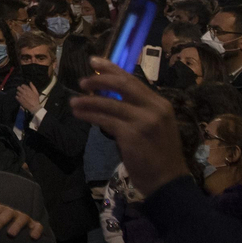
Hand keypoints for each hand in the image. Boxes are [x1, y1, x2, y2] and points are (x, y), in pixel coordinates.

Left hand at [0, 195, 43, 238]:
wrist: (16, 232)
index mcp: (1, 209)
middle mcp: (13, 212)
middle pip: (7, 212)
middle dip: (0, 221)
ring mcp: (24, 219)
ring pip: (23, 217)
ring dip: (16, 225)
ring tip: (10, 234)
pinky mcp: (34, 226)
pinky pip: (38, 226)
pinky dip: (36, 230)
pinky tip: (32, 237)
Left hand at [16, 83, 42, 113]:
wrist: (34, 107)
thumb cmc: (36, 99)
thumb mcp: (36, 92)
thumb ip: (33, 87)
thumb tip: (30, 82)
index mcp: (28, 90)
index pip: (22, 85)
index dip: (23, 86)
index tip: (24, 88)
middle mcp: (23, 92)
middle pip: (18, 88)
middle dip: (19, 88)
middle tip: (21, 91)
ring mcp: (21, 96)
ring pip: (17, 92)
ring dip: (18, 93)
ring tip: (21, 95)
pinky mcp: (19, 100)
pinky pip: (16, 96)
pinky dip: (17, 97)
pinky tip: (20, 98)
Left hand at [69, 58, 189, 196]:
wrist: (168, 181)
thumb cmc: (159, 154)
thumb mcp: (155, 125)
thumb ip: (138, 109)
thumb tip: (108, 95)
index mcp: (160, 104)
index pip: (132, 80)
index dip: (111, 68)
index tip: (94, 61)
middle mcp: (154, 108)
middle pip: (122, 85)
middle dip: (98, 80)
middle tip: (82, 82)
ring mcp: (143, 121)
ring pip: (109, 103)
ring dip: (87, 101)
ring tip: (74, 102)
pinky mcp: (130, 135)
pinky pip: (104, 119)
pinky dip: (89, 115)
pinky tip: (79, 114)